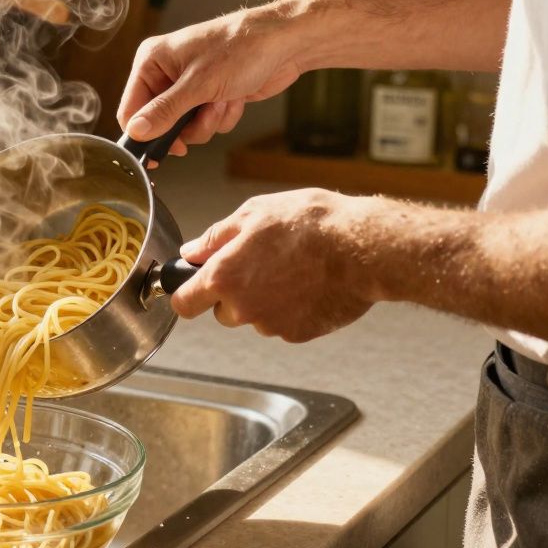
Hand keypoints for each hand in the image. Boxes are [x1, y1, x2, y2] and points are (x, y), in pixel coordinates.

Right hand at [117, 8, 304, 157]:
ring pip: (186, 129)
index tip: (160, 152)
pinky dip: (223, 117)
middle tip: (205, 114)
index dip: (144, 133)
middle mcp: (167, 73)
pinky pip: (207, 125)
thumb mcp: (198, 84)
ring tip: (224, 98)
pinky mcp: (210, 96)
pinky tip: (235, 97)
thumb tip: (136, 131)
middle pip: (160, 123)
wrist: (285, 44)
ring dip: (209, 122)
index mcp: (152, 61)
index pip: (130, 109)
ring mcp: (189, 86)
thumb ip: (164, 111)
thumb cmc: (242, 47)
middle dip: (187, 126)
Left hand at [172, 189, 384, 342]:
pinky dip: (291, 309)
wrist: (363, 248)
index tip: (192, 288)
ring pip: (254, 318)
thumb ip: (215, 237)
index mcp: (223, 277)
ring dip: (264, 301)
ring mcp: (270, 325)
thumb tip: (191, 252)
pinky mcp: (297, 334)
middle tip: (260, 266)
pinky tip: (308, 284)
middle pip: (222, 312)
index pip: (184, 303)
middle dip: (233, 294)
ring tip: (292, 270)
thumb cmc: (312, 224)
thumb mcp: (255, 213)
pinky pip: (283, 324)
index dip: (186, 294)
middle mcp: (242, 308)